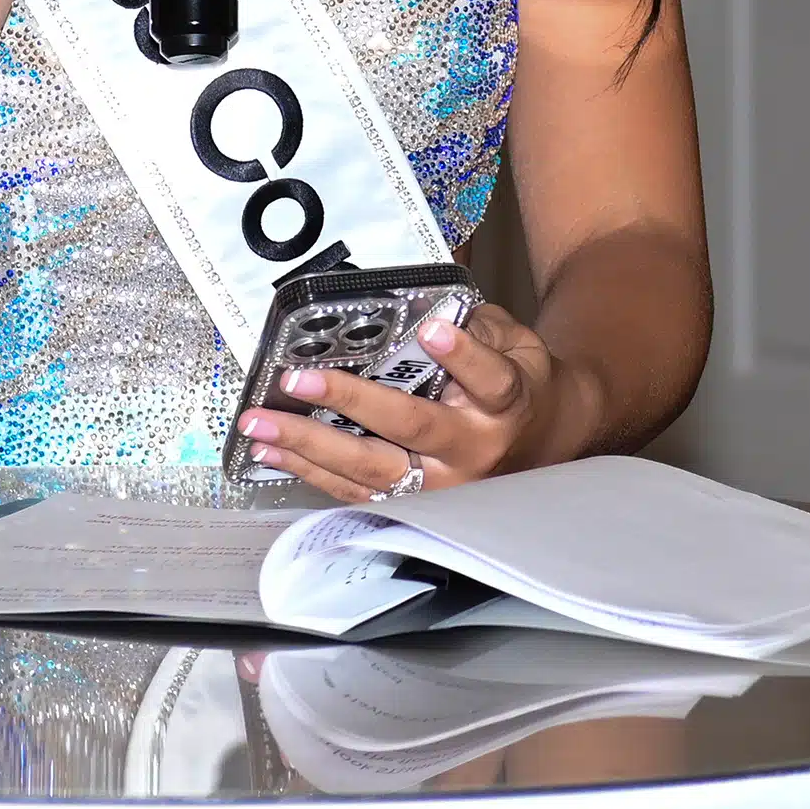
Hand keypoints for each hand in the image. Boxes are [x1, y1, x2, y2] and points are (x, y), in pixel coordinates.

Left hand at [232, 306, 601, 499]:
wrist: (547, 442)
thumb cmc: (517, 382)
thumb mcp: (513, 343)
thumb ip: (472, 324)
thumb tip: (418, 304)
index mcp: (506, 402)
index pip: (488, 377)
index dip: (461, 355)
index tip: (433, 330)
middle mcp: (474, 450)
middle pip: (411, 427)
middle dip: (349, 401)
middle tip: (297, 379)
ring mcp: (444, 487)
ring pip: (374, 471)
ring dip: (311, 446)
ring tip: (261, 424)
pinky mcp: (416, 505)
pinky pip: (358, 492)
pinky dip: (311, 470)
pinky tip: (272, 449)